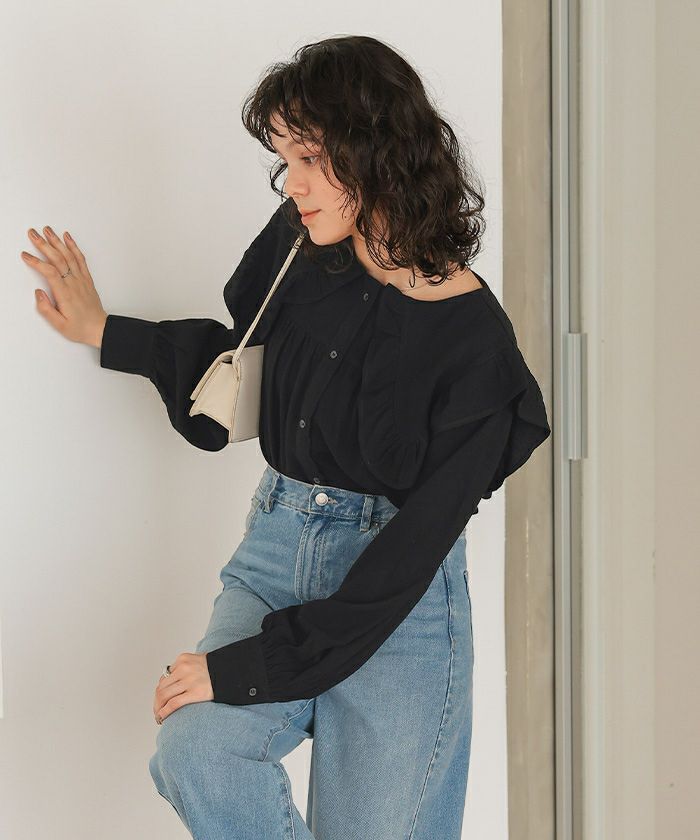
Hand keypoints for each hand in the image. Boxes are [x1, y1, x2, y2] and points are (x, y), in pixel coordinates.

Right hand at [21, 226, 107, 347]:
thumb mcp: (60, 325)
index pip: (49, 272)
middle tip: (32, 233)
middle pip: (58, 259)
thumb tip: (38, 293)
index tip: (25, 255)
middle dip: (44, 244)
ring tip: (47, 230)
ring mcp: (82, 279)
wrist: (100, 329)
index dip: (36, 261)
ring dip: (57, 241)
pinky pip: (80, 259)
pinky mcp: (87, 279)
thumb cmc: (80, 328)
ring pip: (69, 256)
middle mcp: (74, 283)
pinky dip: (73, 246)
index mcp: (65, 294)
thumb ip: (46, 309)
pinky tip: (67, 238)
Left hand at [153, 653, 213, 724]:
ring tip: (159, 716)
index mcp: (183, 659)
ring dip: (158, 708)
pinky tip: (162, 717)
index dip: (161, 690)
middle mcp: (184, 668)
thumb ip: (185, 669)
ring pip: (164, 696)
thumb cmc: (216, 668)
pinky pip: (173, 704)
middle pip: (161, 687)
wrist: (232, 671)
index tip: (161, 699)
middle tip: (157, 710)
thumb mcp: (198, 661)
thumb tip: (172, 684)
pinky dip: (164, 712)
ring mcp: (189, 680)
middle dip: (157, 701)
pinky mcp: (194, 692)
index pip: (165, 676)